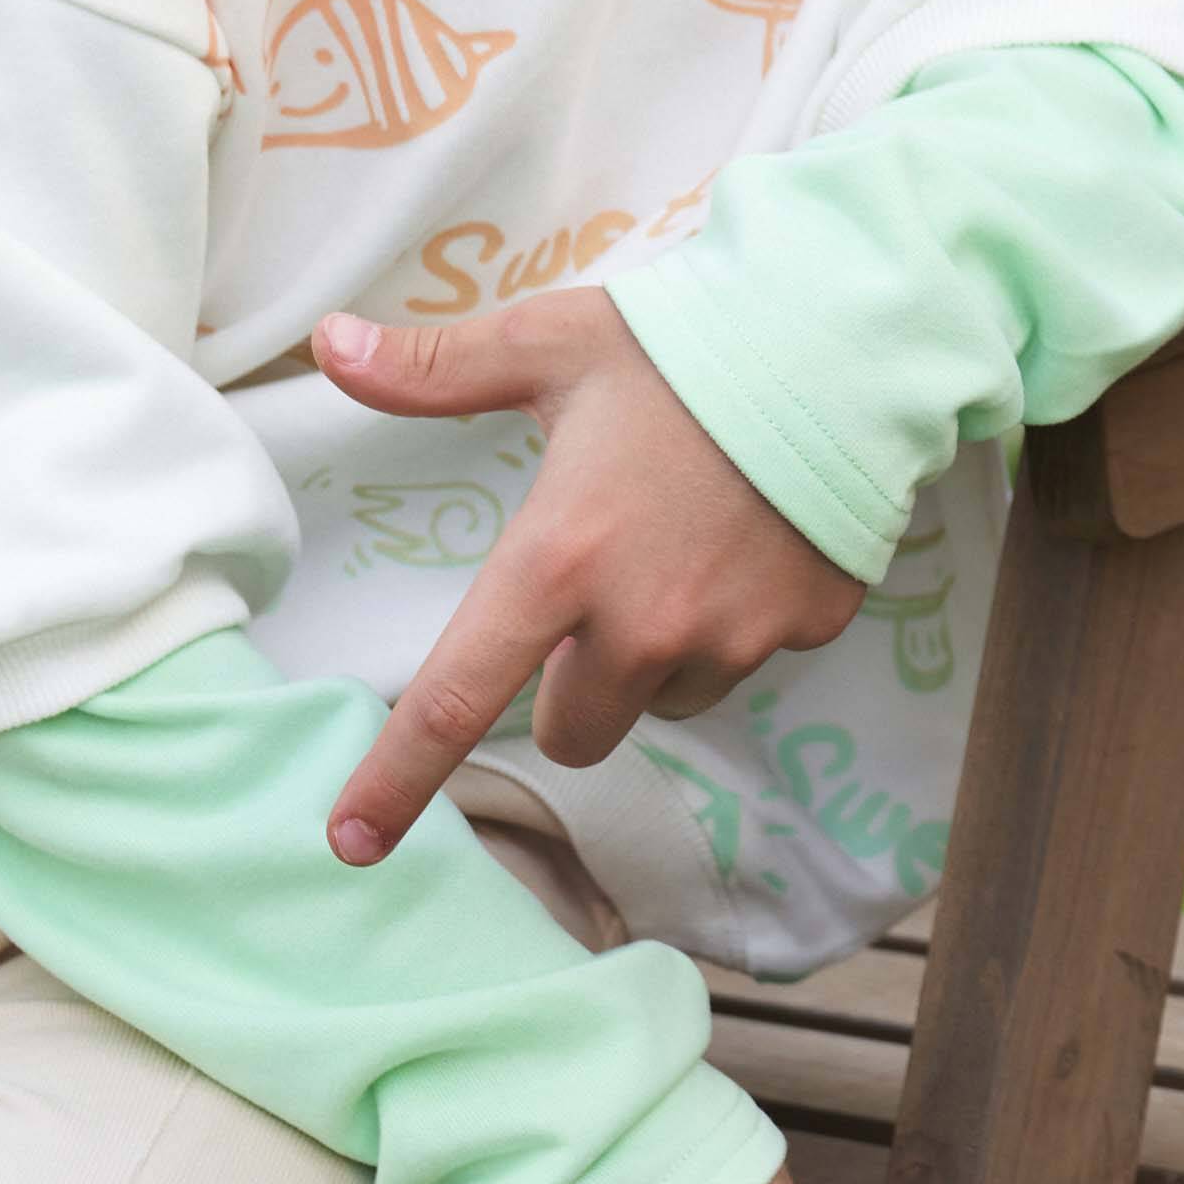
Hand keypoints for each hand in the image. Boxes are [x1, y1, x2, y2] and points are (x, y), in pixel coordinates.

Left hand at [313, 291, 864, 864]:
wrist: (854, 342)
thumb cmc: (689, 341)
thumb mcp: (551, 343)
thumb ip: (435, 367)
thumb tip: (329, 346)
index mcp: (558, 561)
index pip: (456, 701)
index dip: (395, 781)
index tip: (352, 842)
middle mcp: (642, 623)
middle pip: (576, 730)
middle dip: (573, 686)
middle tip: (598, 592)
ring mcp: (733, 635)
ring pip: (667, 697)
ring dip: (660, 656)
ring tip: (689, 547)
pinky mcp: (807, 629)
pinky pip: (751, 656)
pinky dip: (740, 618)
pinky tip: (755, 537)